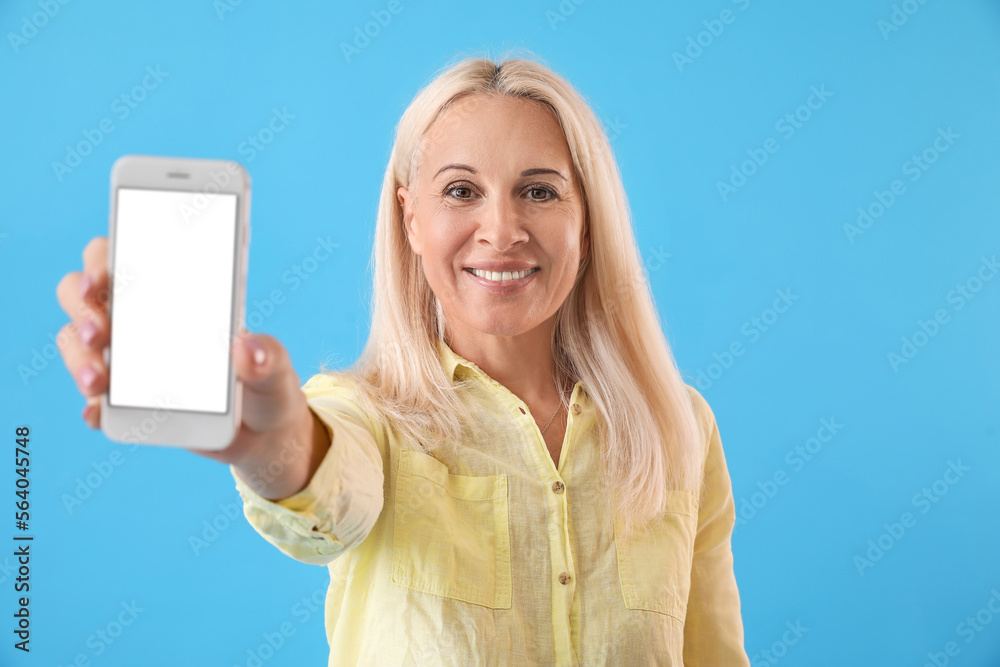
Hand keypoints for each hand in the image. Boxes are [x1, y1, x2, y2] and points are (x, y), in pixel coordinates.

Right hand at [55, 236, 323, 477]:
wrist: (265, 433)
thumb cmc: (266, 382)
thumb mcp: (275, 367)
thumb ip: (268, 357)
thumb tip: (246, 348)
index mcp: (175, 295)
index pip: (124, 259)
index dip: (101, 261)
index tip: (101, 279)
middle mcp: (141, 320)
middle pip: (83, 296)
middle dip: (83, 309)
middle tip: (102, 333)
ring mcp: (128, 360)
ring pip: (77, 342)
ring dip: (79, 358)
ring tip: (99, 384)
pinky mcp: (127, 402)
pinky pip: (94, 398)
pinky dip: (93, 405)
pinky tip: (99, 413)